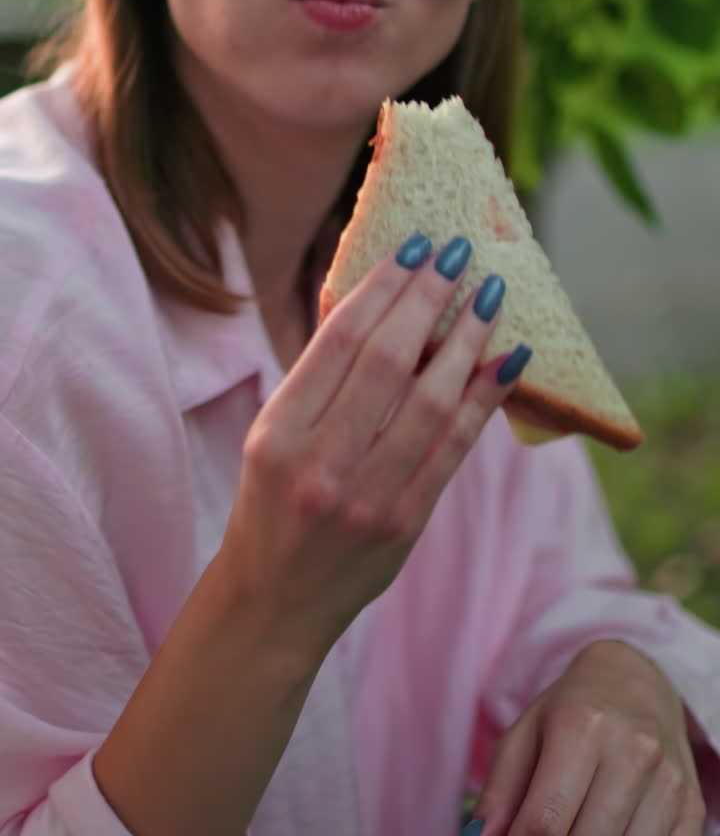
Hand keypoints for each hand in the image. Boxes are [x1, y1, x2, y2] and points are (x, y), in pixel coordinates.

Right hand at [220, 236, 527, 664]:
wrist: (275, 603)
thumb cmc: (270, 503)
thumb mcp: (270, 435)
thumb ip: (318, 376)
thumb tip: (371, 296)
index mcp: (278, 433)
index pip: (338, 341)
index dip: (383, 287)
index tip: (414, 247)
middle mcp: (319, 463)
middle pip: (386, 361)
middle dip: (428, 298)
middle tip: (458, 253)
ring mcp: (367, 498)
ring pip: (429, 401)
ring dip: (467, 340)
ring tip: (490, 294)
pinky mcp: (406, 524)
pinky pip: (455, 448)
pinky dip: (485, 399)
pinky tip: (507, 360)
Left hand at [474, 639, 705, 835]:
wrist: (636, 683)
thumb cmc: (570, 712)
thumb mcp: (524, 733)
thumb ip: (498, 791)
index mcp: (581, 725)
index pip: (545, 822)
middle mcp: (633, 750)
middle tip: (541, 834)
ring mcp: (668, 781)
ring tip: (574, 826)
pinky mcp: (691, 806)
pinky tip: (608, 828)